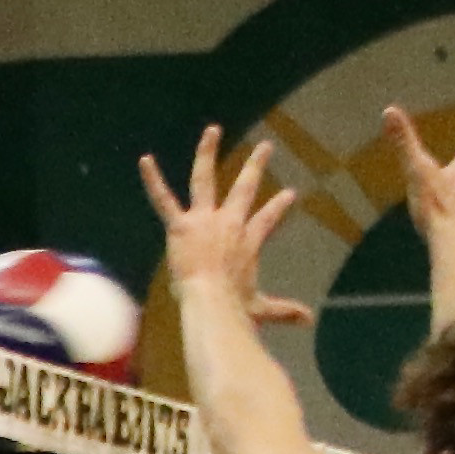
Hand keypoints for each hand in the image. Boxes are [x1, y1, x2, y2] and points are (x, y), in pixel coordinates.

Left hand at [136, 126, 313, 327]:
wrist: (211, 305)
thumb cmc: (234, 311)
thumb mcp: (261, 308)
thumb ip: (284, 311)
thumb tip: (309, 322)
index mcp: (249, 241)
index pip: (268, 218)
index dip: (279, 206)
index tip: (289, 193)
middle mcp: (229, 223)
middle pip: (245, 188)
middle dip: (256, 166)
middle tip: (265, 147)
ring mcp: (204, 220)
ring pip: (205, 178)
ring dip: (208, 152)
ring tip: (212, 131)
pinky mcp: (180, 226)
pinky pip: (164, 199)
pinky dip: (153, 180)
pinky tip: (145, 160)